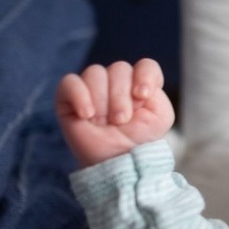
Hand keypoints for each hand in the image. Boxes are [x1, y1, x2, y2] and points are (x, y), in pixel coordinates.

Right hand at [55, 58, 174, 166]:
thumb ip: (158, 95)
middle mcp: (116, 82)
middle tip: (121, 120)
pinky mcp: (68, 97)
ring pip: (96, 73)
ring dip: (103, 101)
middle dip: (121, 97)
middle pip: (119, 68)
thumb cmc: (138, 140)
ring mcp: (92, 87)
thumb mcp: (160, 118)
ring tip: (104, 122)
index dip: (145, 76)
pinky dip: (79, 96)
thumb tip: (136, 84)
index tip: (142, 95)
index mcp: (139, 84)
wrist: (115, 163)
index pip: (146, 65)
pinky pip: (70, 82)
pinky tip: (86, 115)